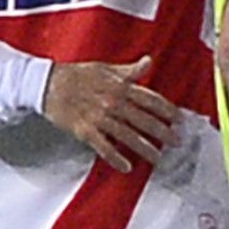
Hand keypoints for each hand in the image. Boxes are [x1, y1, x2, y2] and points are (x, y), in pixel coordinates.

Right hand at [41, 57, 180, 171]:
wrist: (47, 83)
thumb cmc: (78, 74)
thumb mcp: (107, 68)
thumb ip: (130, 70)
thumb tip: (148, 61)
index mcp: (121, 87)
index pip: (151, 100)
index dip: (167, 110)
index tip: (180, 119)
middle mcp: (114, 103)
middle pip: (144, 120)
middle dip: (163, 132)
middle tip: (178, 142)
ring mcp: (100, 118)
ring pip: (128, 136)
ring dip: (145, 148)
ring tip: (158, 158)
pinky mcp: (85, 131)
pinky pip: (103, 147)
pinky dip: (115, 158)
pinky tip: (127, 167)